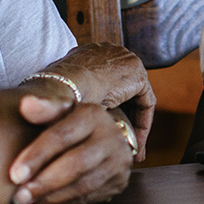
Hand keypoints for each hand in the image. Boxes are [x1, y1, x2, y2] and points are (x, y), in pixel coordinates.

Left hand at [6, 98, 132, 203]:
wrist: (107, 137)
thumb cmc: (74, 124)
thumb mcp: (61, 111)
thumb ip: (44, 109)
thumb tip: (26, 105)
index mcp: (94, 115)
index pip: (62, 136)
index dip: (37, 156)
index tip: (14, 174)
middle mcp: (112, 138)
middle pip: (76, 164)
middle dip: (44, 182)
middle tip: (18, 196)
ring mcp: (118, 163)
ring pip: (83, 186)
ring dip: (51, 197)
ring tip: (25, 202)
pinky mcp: (118, 183)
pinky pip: (88, 198)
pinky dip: (62, 203)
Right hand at [35, 43, 154, 159]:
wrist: (62, 86)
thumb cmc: (58, 93)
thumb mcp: (66, 95)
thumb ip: (76, 102)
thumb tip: (67, 127)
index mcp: (92, 54)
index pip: (108, 83)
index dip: (111, 110)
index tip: (107, 130)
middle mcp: (112, 53)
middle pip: (125, 91)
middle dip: (126, 119)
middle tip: (124, 144)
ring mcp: (126, 60)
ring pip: (136, 99)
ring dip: (134, 125)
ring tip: (130, 150)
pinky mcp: (137, 74)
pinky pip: (145, 102)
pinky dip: (142, 124)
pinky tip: (134, 144)